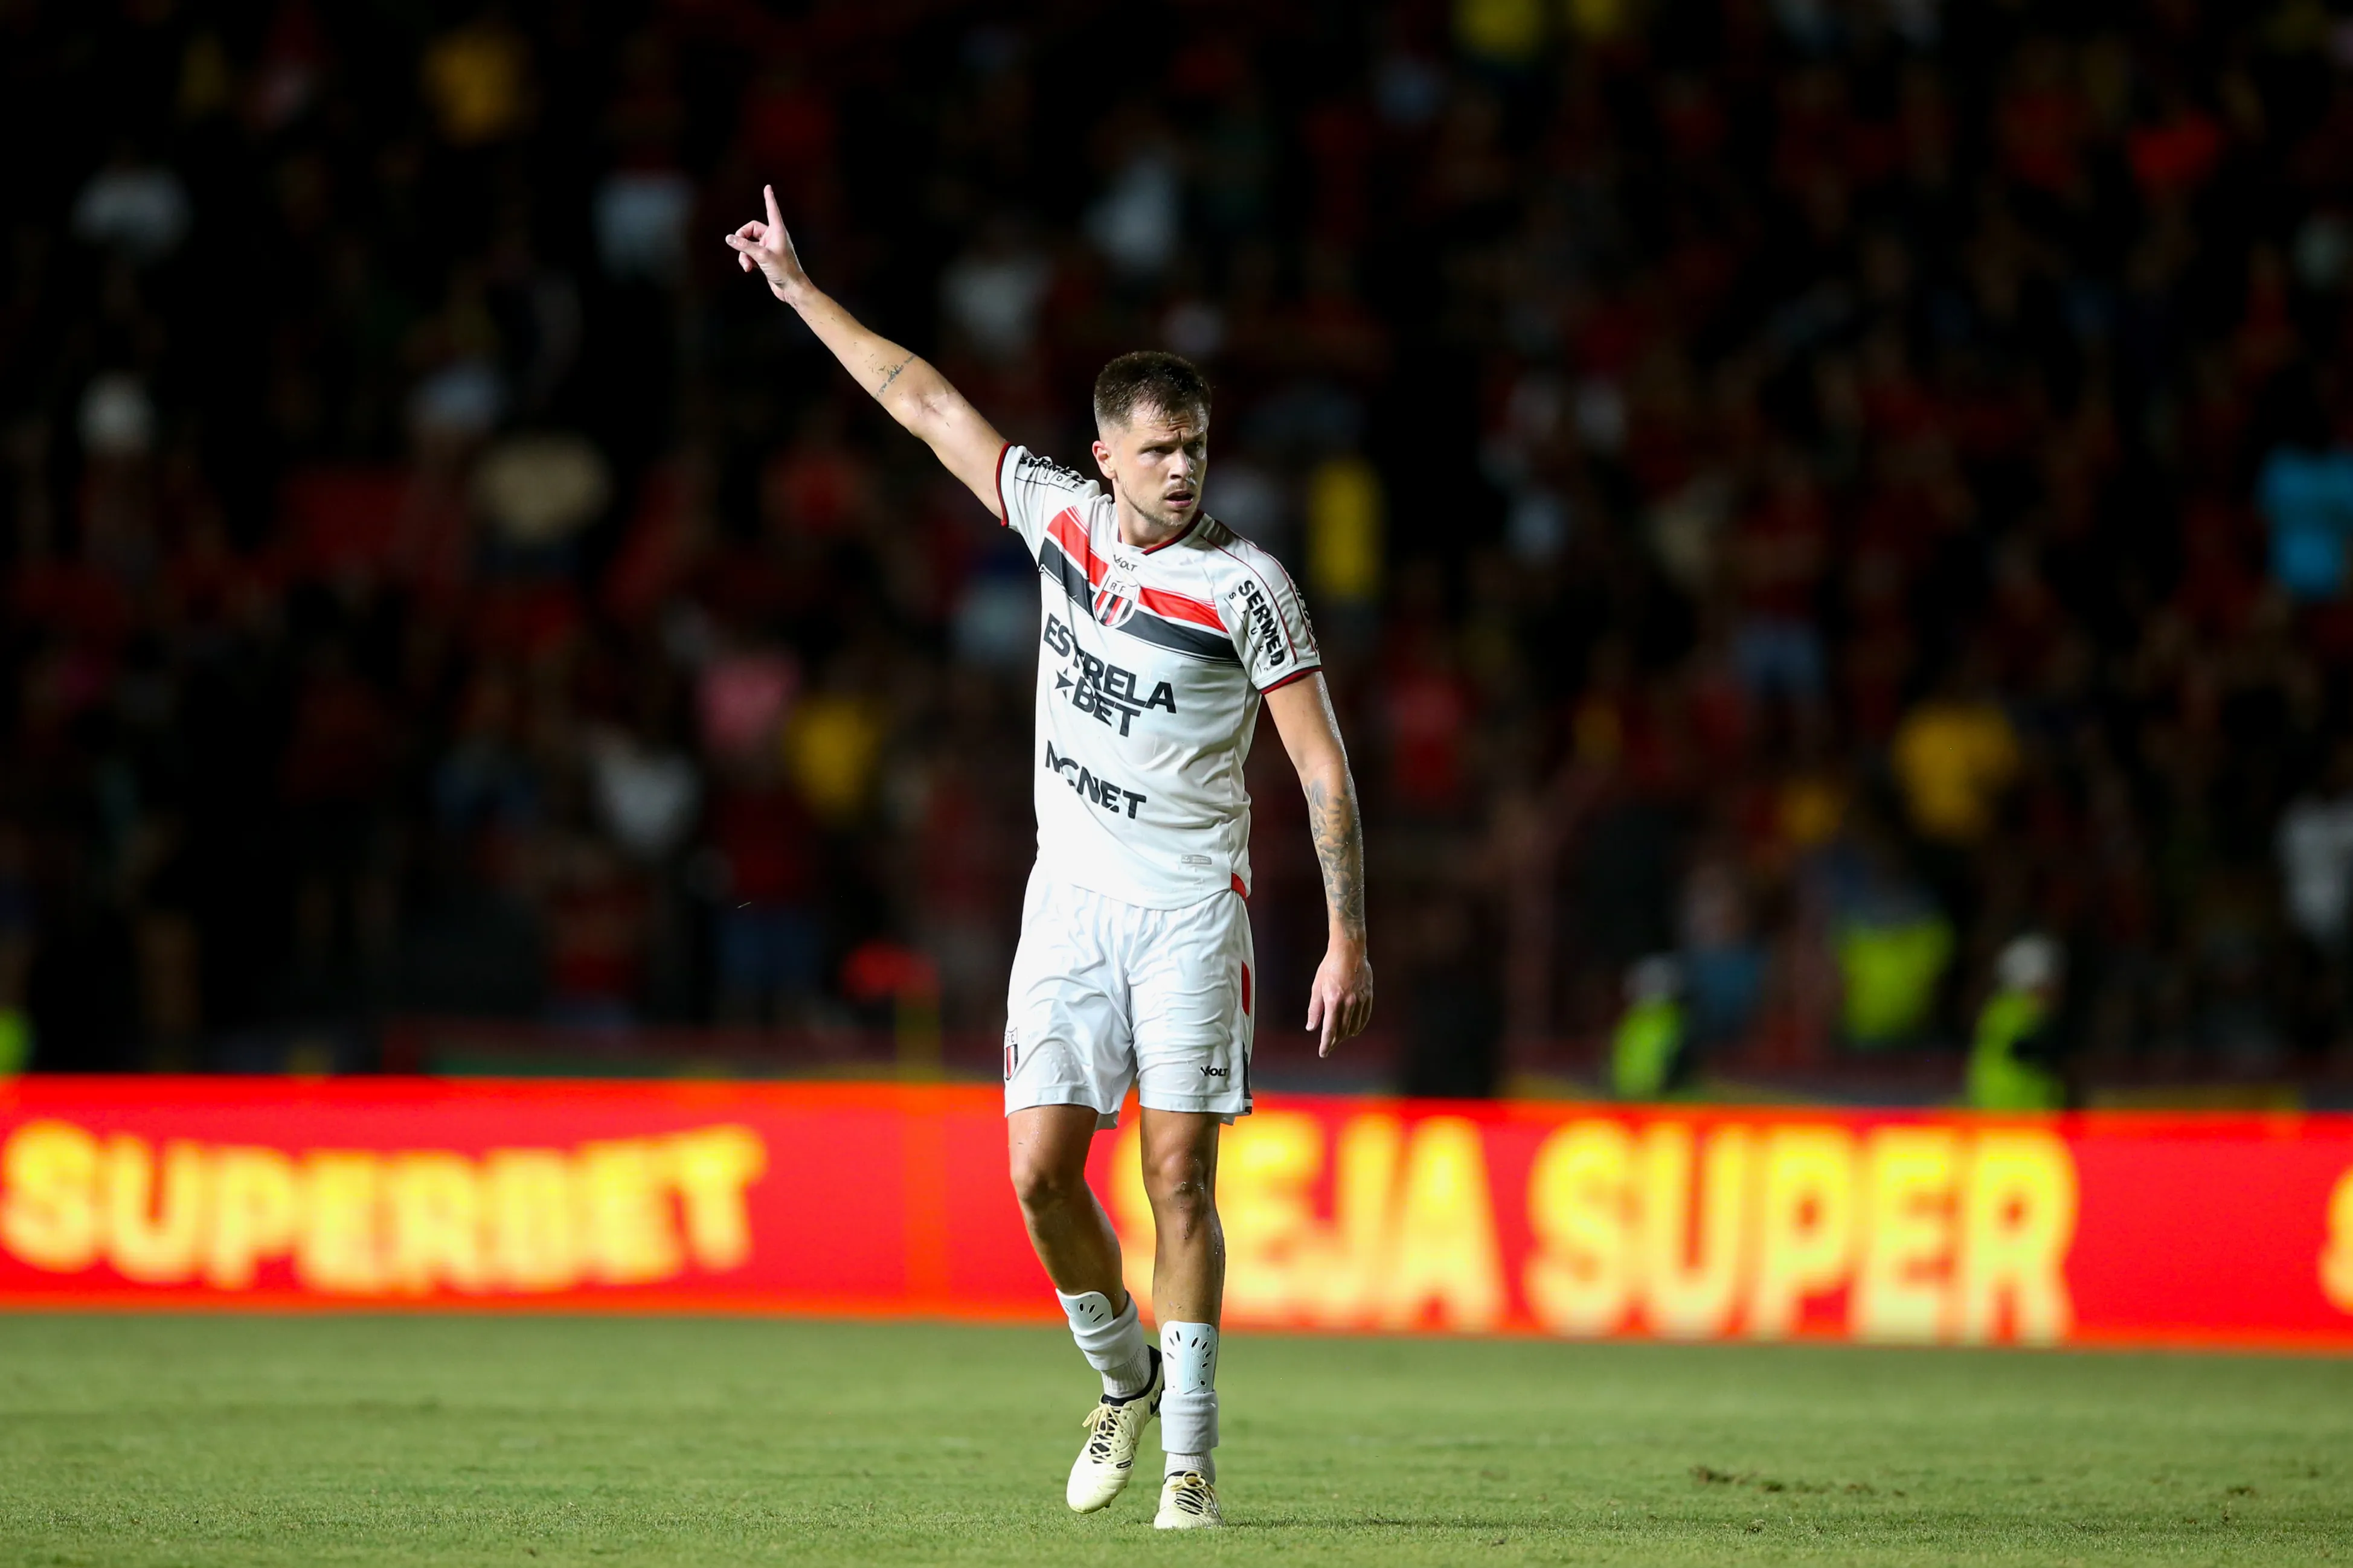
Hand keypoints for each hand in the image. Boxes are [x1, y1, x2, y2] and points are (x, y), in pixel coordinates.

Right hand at [724, 184, 809, 302]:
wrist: (792, 289)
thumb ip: (744, 246)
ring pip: (749, 244)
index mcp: (778, 232)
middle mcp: (774, 238)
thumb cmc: (783, 271)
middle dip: (742, 239)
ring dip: (744, 254)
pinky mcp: (766, 259)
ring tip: (747, 265)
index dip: (769, 199)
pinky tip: (749, 269)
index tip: (768, 187)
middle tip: (739, 248)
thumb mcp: (761, 256)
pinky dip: (747, 260)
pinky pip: (751, 254)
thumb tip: (729, 238)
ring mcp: (769, 248)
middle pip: (751, 229)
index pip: (772, 210)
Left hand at [1306, 939, 1373, 1057]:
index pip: (1329, 1030)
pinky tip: (1353, 1030)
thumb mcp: (1317, 986)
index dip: (1326, 1044)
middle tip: (1329, 1047)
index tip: (1322, 1053)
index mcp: (1333, 1000)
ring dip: (1346, 1036)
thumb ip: (1314, 1009)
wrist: (1349, 950)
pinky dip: (1359, 1026)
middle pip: (1342, 1031)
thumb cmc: (1329, 967)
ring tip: (1339, 1039)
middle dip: (1335, 1041)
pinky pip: (1365, 1017)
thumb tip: (1311, 1028)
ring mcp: (1360, 1000)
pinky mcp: (1368, 996)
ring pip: (1354, 1026)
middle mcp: (1348, 1003)